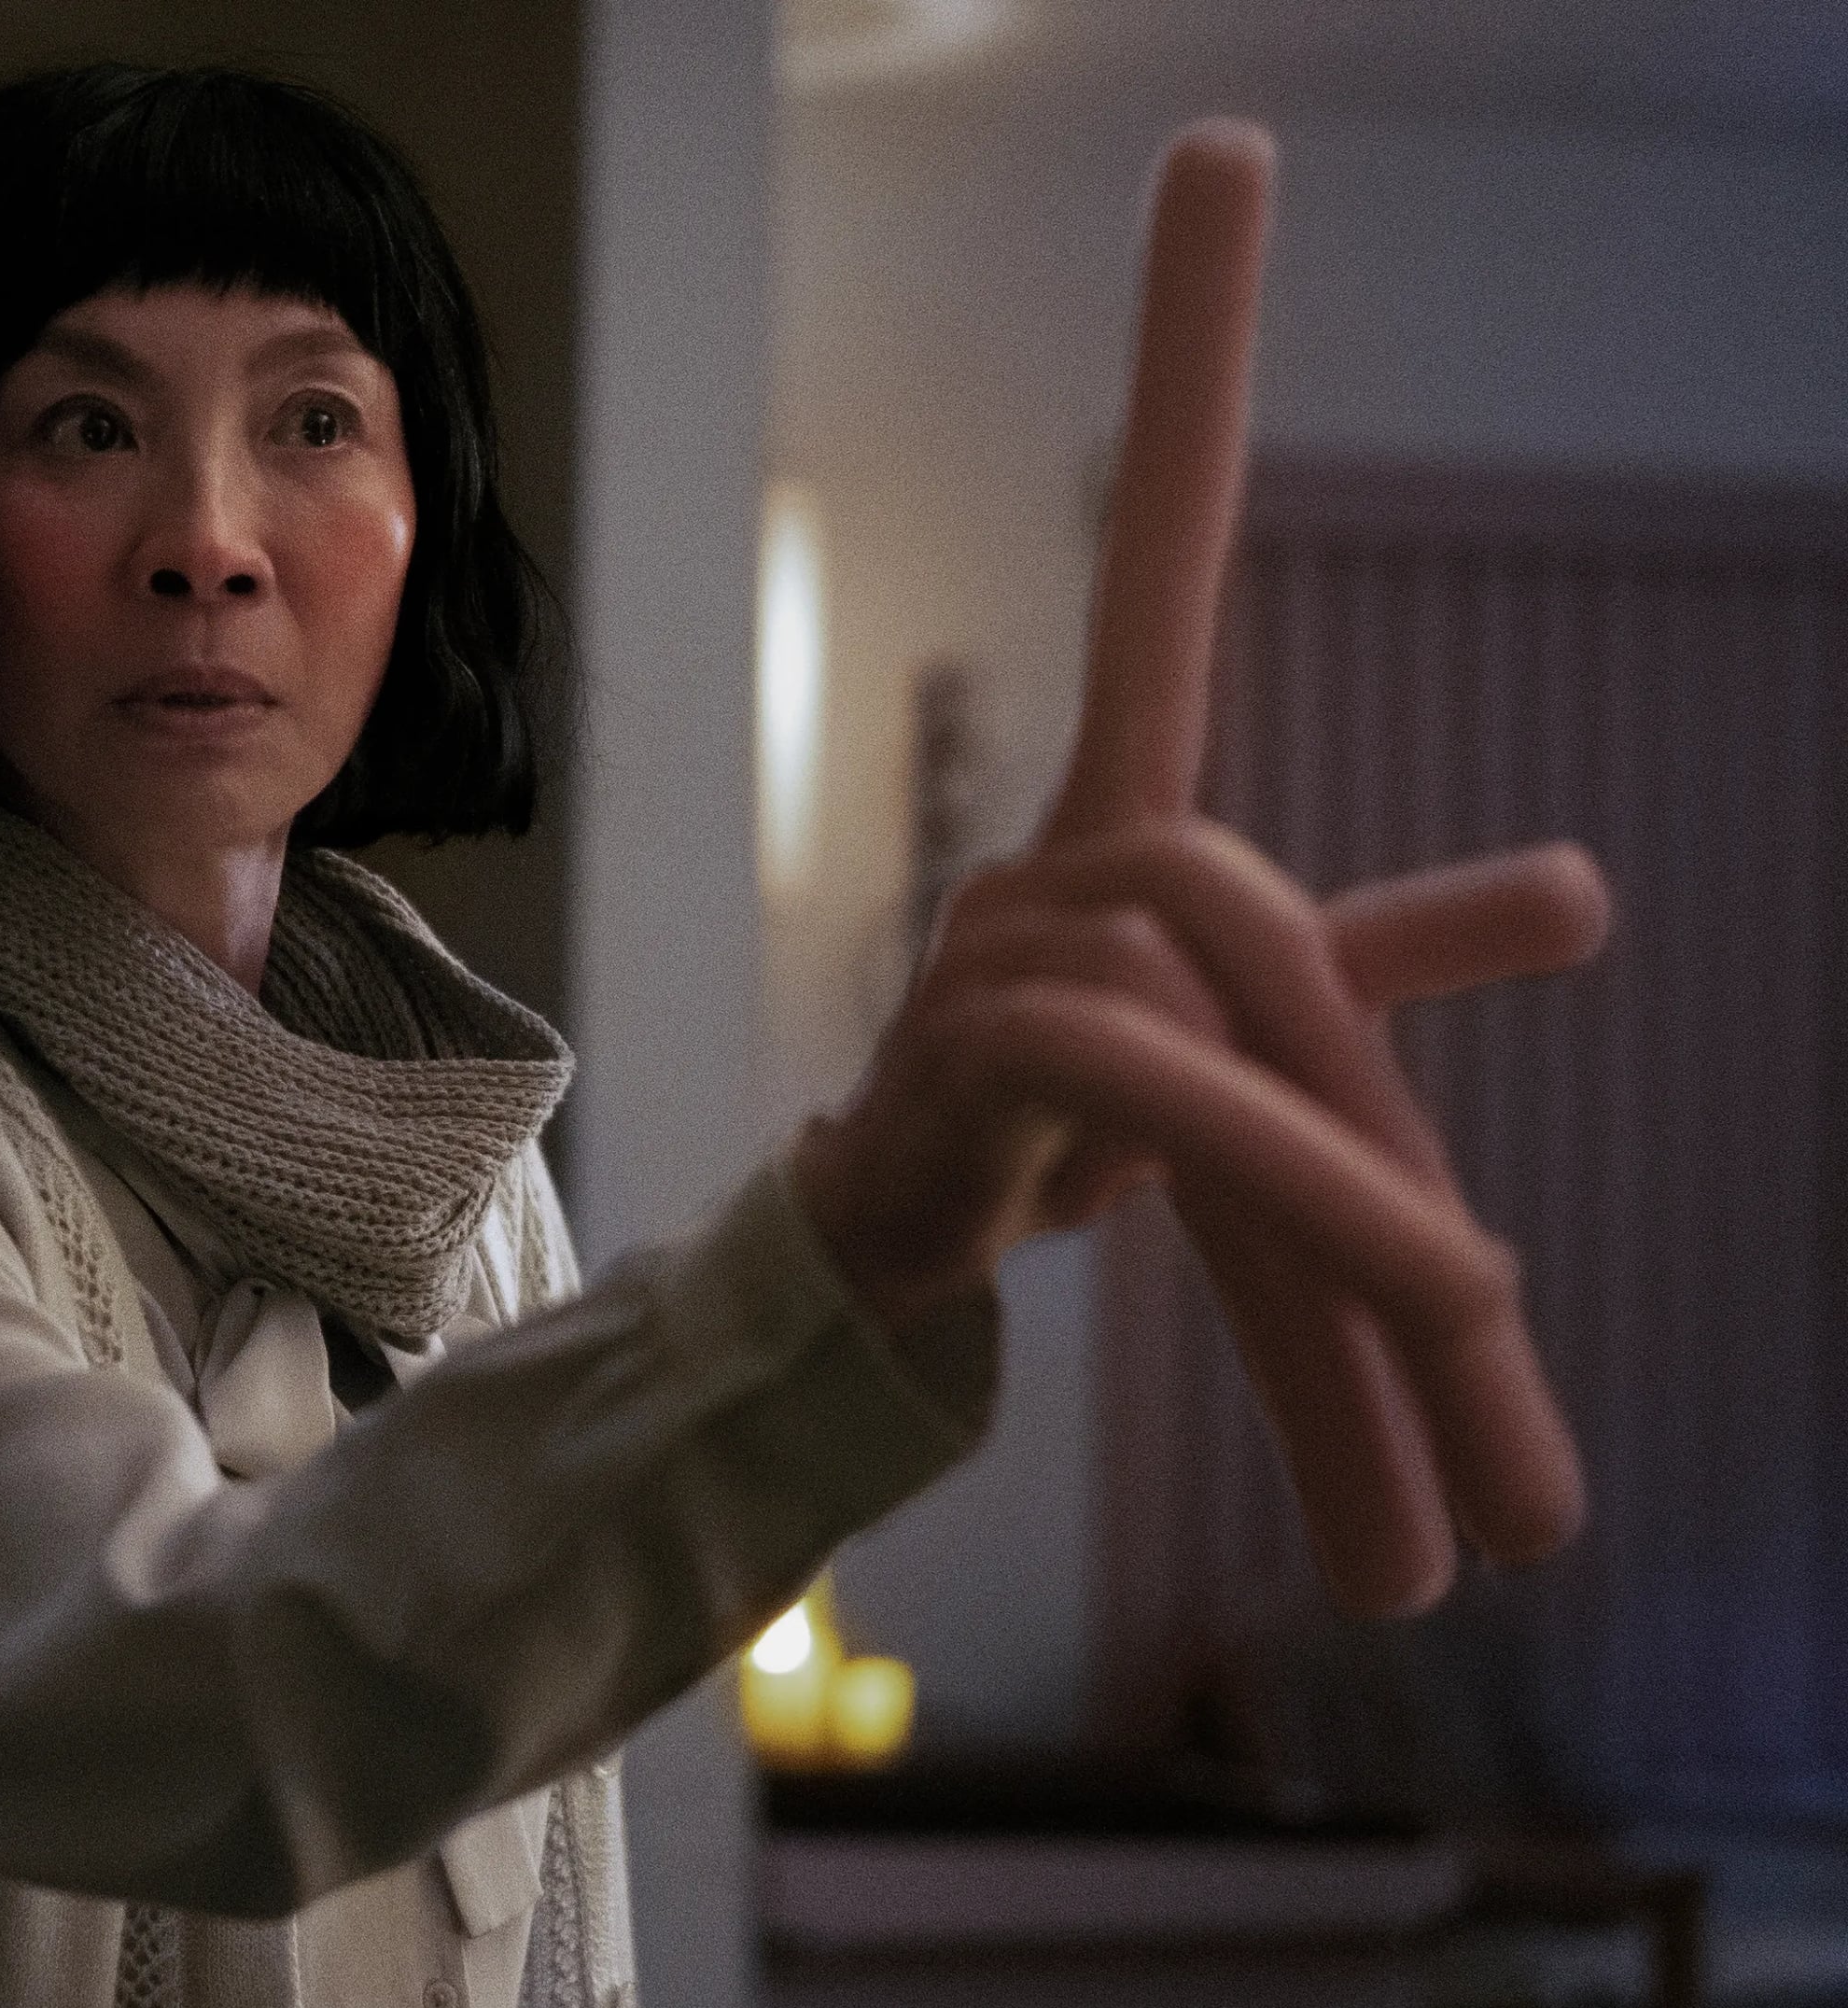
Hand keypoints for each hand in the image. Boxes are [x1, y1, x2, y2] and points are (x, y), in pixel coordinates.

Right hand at [786, 120, 1611, 1618]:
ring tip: (1461, 1386)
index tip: (1222, 151)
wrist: (892, 1269)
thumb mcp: (1271, 1047)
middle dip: (1343, 1081)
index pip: (1157, 546)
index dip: (1186, 356)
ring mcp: (988, 952)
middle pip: (1234, 895)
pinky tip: (1392, 1297)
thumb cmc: (1067, 1139)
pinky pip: (1145, 1082)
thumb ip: (1395, 956)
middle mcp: (1053, 857)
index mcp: (1133, 813)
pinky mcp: (959, 1062)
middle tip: (1474, 1307)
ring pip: (1206, 1006)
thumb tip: (1584, 879)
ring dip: (1342, 1196)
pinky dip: (1292, 1183)